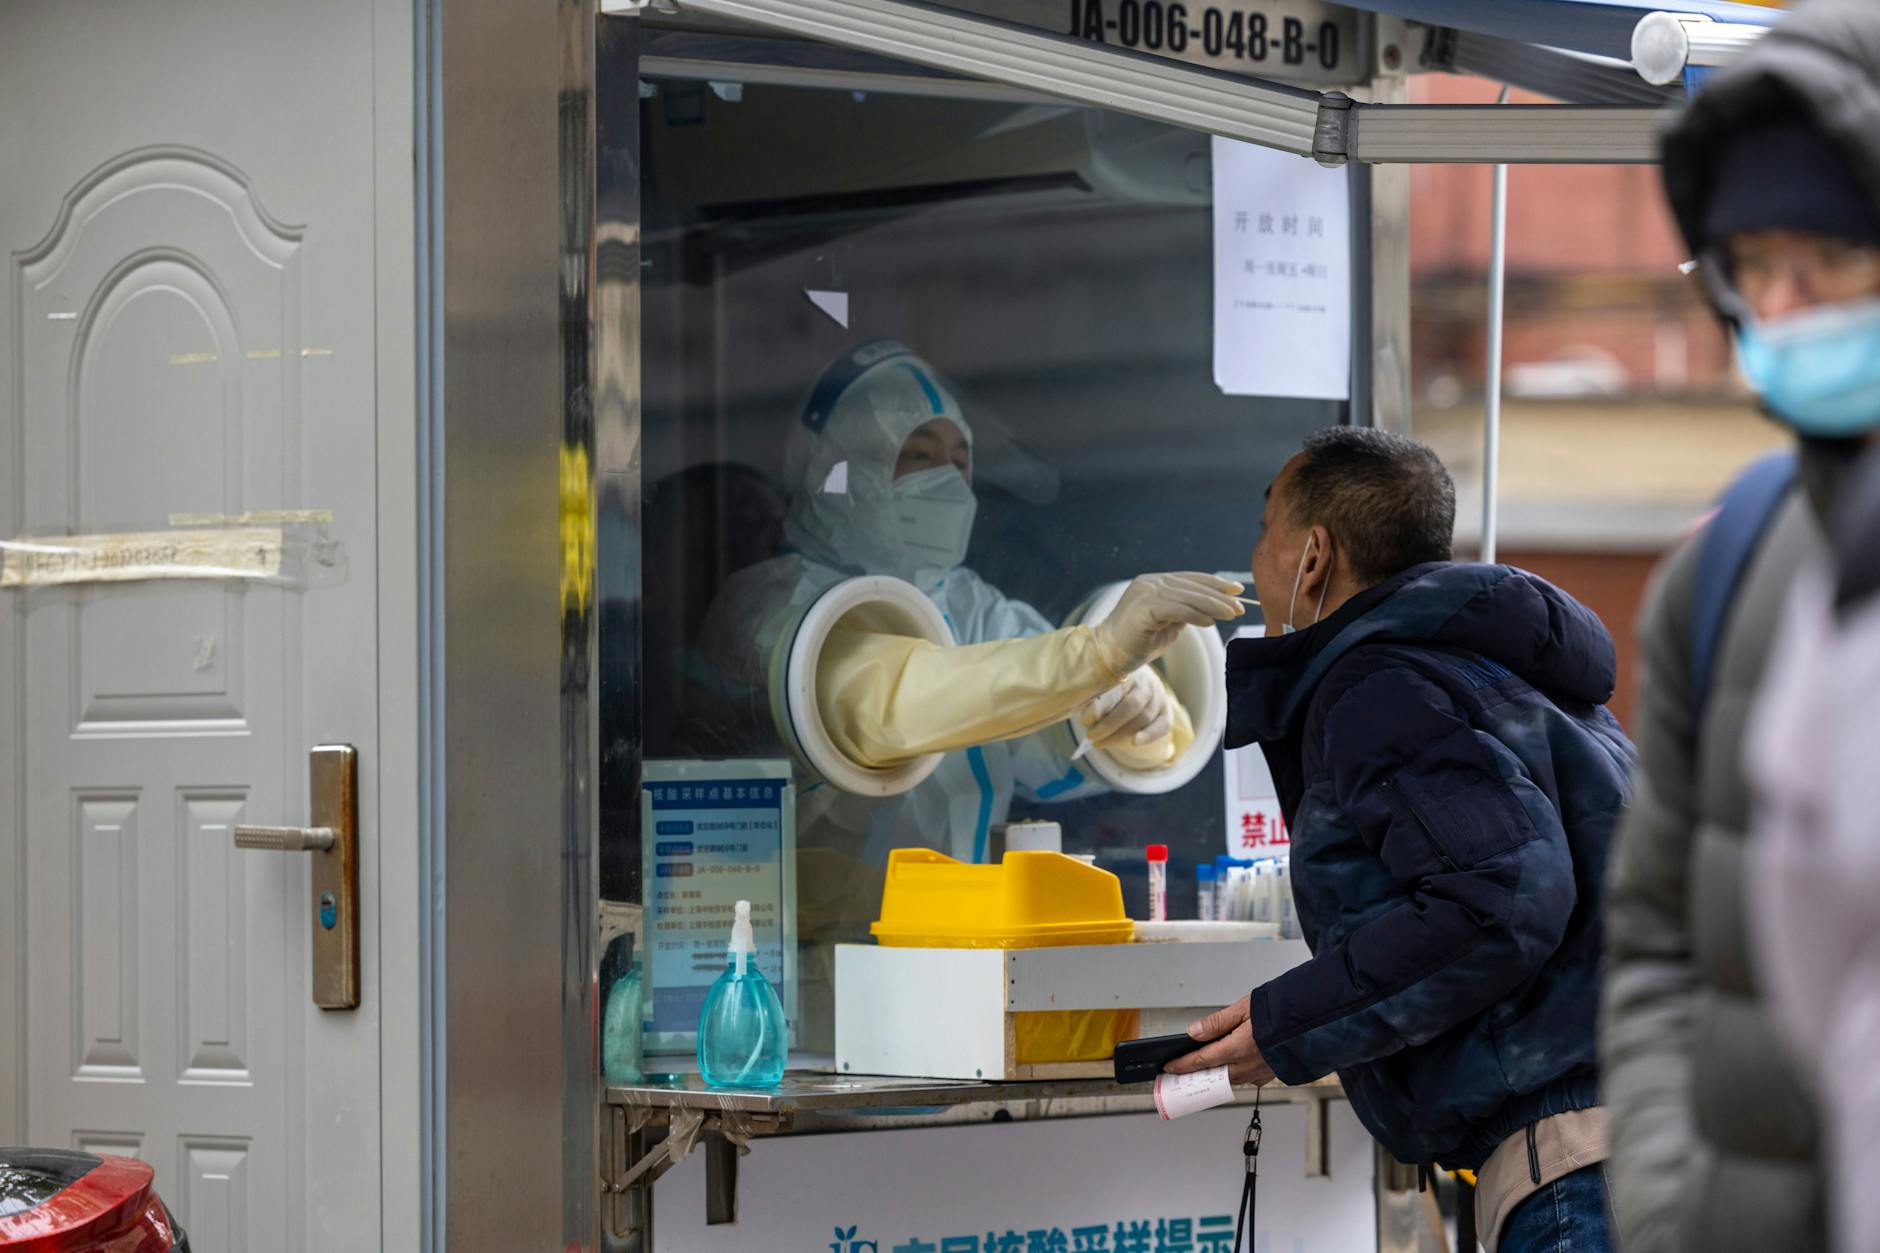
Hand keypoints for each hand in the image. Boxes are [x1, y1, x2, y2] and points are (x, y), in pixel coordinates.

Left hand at [1081, 668, 1172, 749]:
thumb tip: (1087, 718)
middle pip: (1131, 706)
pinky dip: (1150, 735)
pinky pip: (1163, 725)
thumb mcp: (1100, 684)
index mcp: (1128, 670)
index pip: (1116, 689)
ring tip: (1100, 743)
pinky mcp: (1166, 710)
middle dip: (1109, 726)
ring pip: (1144, 718)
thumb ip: (1094, 696)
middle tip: (1091, 737)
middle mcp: (1147, 681)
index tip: (1084, 721)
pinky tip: (1135, 742)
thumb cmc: (1110, 685)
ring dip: (1121, 735)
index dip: (1101, 707)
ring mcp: (1159, 696)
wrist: (1134, 681)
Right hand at [1092, 573, 1243, 675]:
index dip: (1215, 583)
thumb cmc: (1138, 642)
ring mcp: (1145, 592)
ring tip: (1232, 614)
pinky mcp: (1143, 608)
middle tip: (1240, 606)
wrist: (1108, 654)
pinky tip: (1210, 623)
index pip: (1191, 579)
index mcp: (1155, 582)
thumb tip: (1212, 608)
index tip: (1237, 589)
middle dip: (1219, 596)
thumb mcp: (1168, 622)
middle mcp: (1150, 582)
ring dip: (1213, 606)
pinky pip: (1176, 609)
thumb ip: (1185, 611)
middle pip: (1192, 586)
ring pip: (1187, 596)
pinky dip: (1195, 615)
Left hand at [1164, 995, 1276, 1086]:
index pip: (1202, 1060)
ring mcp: (1262, 1072)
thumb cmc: (1280, 1011)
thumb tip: (1194, 1032)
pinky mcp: (1273, 1073)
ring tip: (1202, 1071)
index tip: (1170, 1068)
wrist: (1314, 1020)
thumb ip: (1217, 1022)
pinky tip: (1234, 1068)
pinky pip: (1250, 1079)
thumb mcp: (1244, 1008)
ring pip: (1232, 1080)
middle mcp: (1249, 1065)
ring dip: (1216, 1077)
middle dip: (1196, 1076)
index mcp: (1239, 1048)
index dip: (1183, 1065)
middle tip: (1181, 1075)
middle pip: (1215, 1076)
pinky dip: (1238, 1075)